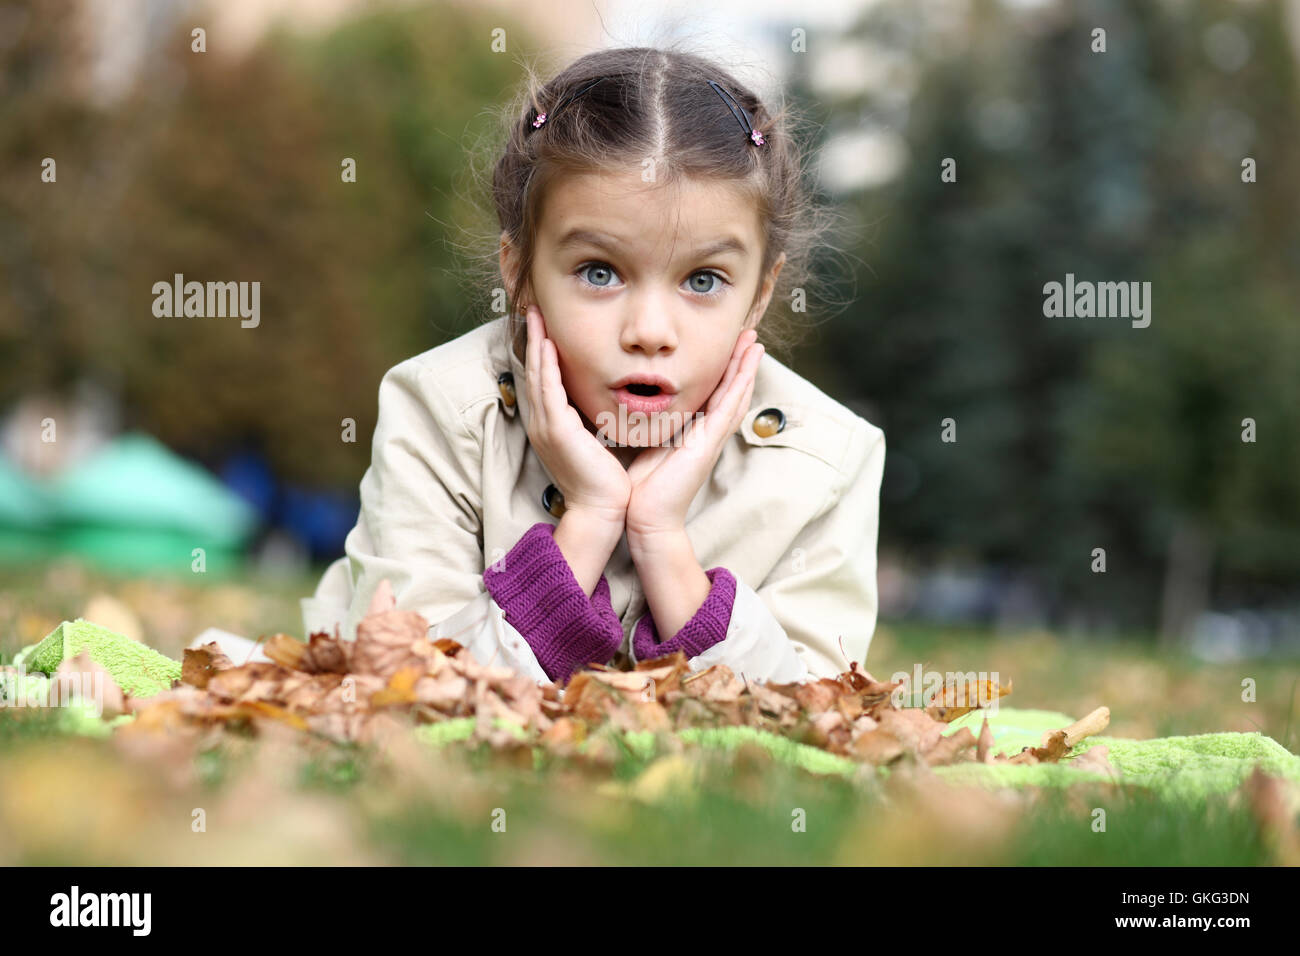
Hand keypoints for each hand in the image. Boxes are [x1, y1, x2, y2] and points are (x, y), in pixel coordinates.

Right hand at [522, 304, 630, 527]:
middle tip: (532, 308)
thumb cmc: (606, 482)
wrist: (602, 510)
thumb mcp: (597, 444)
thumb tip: (606, 403)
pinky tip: (546, 342)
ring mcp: (546, 426)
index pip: (544, 380)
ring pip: (537, 374)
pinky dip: (546, 364)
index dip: (541, 351)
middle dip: (533, 338)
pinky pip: (548, 388)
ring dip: (535, 341)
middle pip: (534, 371)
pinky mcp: (556, 429)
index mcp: (552, 426)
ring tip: (535, 314)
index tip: (545, 325)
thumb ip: (595, 422)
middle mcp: (543, 423)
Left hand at [624, 328, 762, 544]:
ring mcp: (712, 438)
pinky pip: (729, 407)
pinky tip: (749, 365)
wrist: (646, 516)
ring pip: (736, 395)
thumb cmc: (643, 487)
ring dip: (746, 367)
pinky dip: (741, 384)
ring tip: (754, 341)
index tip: (725, 345)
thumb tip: (638, 404)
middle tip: (748, 334)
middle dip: (739, 362)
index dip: (722, 370)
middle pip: (730, 391)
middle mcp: (708, 433)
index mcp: (694, 433)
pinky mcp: (710, 442)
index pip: (713, 394)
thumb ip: (653, 426)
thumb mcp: (648, 444)